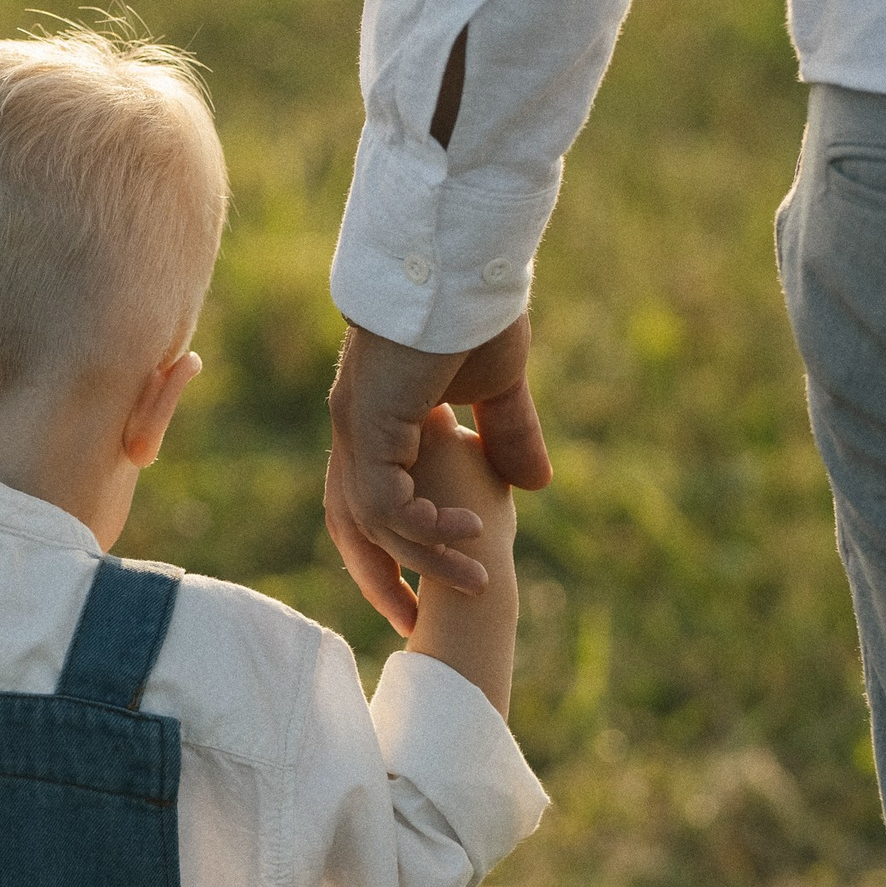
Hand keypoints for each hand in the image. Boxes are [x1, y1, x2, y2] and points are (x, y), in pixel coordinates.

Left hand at [324, 313, 549, 633]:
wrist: (456, 261)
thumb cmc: (472, 310)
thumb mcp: (498, 387)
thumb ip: (507, 436)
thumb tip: (535, 485)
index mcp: (375, 422)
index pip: (366, 501)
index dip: (388, 548)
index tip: (419, 589)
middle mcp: (353, 430)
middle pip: (349, 525)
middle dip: (381, 577)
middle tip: (414, 624)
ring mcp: (355, 428)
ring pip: (371, 521)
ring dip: (422, 559)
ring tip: (479, 577)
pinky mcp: (368, 423)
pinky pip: (386, 500)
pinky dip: (423, 527)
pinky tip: (469, 532)